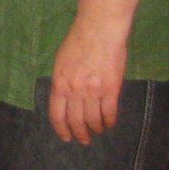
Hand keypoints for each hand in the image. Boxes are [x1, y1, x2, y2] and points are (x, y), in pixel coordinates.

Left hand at [48, 18, 126, 142]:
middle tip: (84, 140)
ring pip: (93, 119)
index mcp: (59, 82)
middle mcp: (74, 90)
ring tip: (98, 130)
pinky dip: (110, 121)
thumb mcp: (61, 61)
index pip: (57, 114)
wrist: (99, 30)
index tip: (66, 137)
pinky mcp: (111, 90)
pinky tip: (110, 123)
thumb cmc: (78, 41)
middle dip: (80, 134)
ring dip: (96, 128)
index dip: (61, 129)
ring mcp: (93, 91)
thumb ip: (63, 81)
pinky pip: (110, 112)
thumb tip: (64, 98)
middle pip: (76, 121)